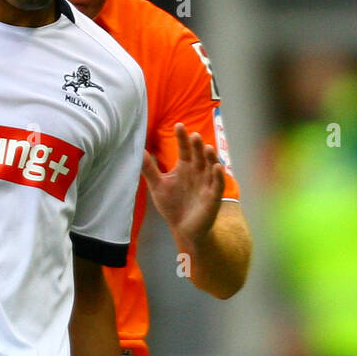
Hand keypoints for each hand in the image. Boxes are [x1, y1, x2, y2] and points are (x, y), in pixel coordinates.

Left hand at [142, 124, 225, 246]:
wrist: (183, 229)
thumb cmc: (172, 205)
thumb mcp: (157, 186)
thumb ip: (149, 169)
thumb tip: (138, 151)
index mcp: (185, 166)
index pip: (184, 148)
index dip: (182, 138)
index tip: (178, 126)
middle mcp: (198, 171)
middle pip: (198, 155)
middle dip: (197, 146)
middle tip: (194, 136)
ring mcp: (207, 183)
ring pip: (211, 166)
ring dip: (210, 157)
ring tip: (207, 148)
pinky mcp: (214, 196)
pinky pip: (218, 184)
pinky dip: (218, 176)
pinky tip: (217, 168)